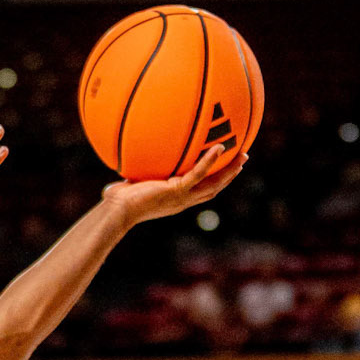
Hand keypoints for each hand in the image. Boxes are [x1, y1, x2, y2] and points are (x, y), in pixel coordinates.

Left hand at [103, 145, 246, 228]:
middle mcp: (183, 201)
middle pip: (214, 188)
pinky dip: (209, 161)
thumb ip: (131, 178)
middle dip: (229, 175)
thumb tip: (120, 171)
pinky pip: (198, 174)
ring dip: (229, 170)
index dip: (214, 181)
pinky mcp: (177, 190)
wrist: (118, 212)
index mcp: (176, 200)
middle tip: (242, 160)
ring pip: (213, 184)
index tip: (225, 170)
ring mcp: (182, 197)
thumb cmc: (118, 203)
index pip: (200, 191)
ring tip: (242, 155)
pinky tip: (219, 147)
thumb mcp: (130, 186)